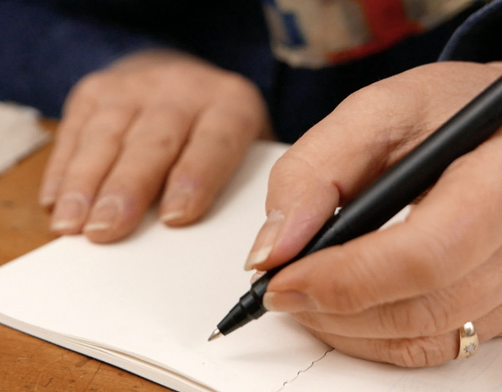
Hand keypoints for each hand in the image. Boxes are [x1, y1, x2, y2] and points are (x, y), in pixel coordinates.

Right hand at [39, 49, 269, 242]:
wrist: (176, 72)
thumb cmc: (209, 130)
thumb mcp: (238, 150)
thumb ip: (226, 188)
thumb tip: (189, 242)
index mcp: (230, 105)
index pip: (214, 142)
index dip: (194, 179)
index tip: (175, 219)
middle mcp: (181, 89)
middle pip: (152, 143)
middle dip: (125, 189)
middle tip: (106, 230)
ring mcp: (133, 86)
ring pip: (104, 137)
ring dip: (83, 185)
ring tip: (70, 224)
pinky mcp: (93, 92)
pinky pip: (73, 132)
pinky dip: (61, 171)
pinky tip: (53, 202)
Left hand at [245, 62, 501, 366]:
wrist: (495, 128)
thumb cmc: (443, 112)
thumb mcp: (374, 115)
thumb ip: (314, 173)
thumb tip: (271, 251)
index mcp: (497, 183)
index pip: (423, 256)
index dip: (343, 278)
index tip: (280, 277)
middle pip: (420, 308)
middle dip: (330, 306)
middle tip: (277, 285)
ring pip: (422, 338)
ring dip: (344, 326)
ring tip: (303, 289)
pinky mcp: (500, 307)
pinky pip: (433, 345)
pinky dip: (373, 334)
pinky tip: (340, 302)